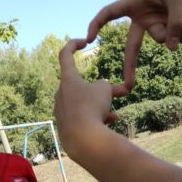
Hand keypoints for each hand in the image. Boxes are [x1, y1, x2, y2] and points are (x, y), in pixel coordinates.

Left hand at [54, 39, 119, 153]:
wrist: (82, 140)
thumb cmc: (92, 108)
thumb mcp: (104, 90)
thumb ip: (105, 85)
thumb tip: (103, 87)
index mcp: (68, 80)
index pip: (65, 54)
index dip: (74, 44)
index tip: (84, 41)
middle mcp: (61, 94)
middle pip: (81, 85)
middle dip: (101, 90)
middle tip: (119, 92)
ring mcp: (62, 111)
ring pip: (84, 103)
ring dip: (100, 106)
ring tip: (114, 112)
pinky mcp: (65, 126)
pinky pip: (82, 117)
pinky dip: (94, 117)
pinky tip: (110, 121)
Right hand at [86, 0, 181, 89]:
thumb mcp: (178, 0)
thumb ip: (175, 24)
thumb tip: (172, 49)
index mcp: (135, 3)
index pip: (110, 13)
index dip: (97, 24)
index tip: (88, 38)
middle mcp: (141, 16)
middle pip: (132, 45)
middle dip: (131, 66)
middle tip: (129, 86)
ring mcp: (152, 23)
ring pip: (161, 39)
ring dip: (178, 35)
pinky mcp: (164, 27)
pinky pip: (171, 39)